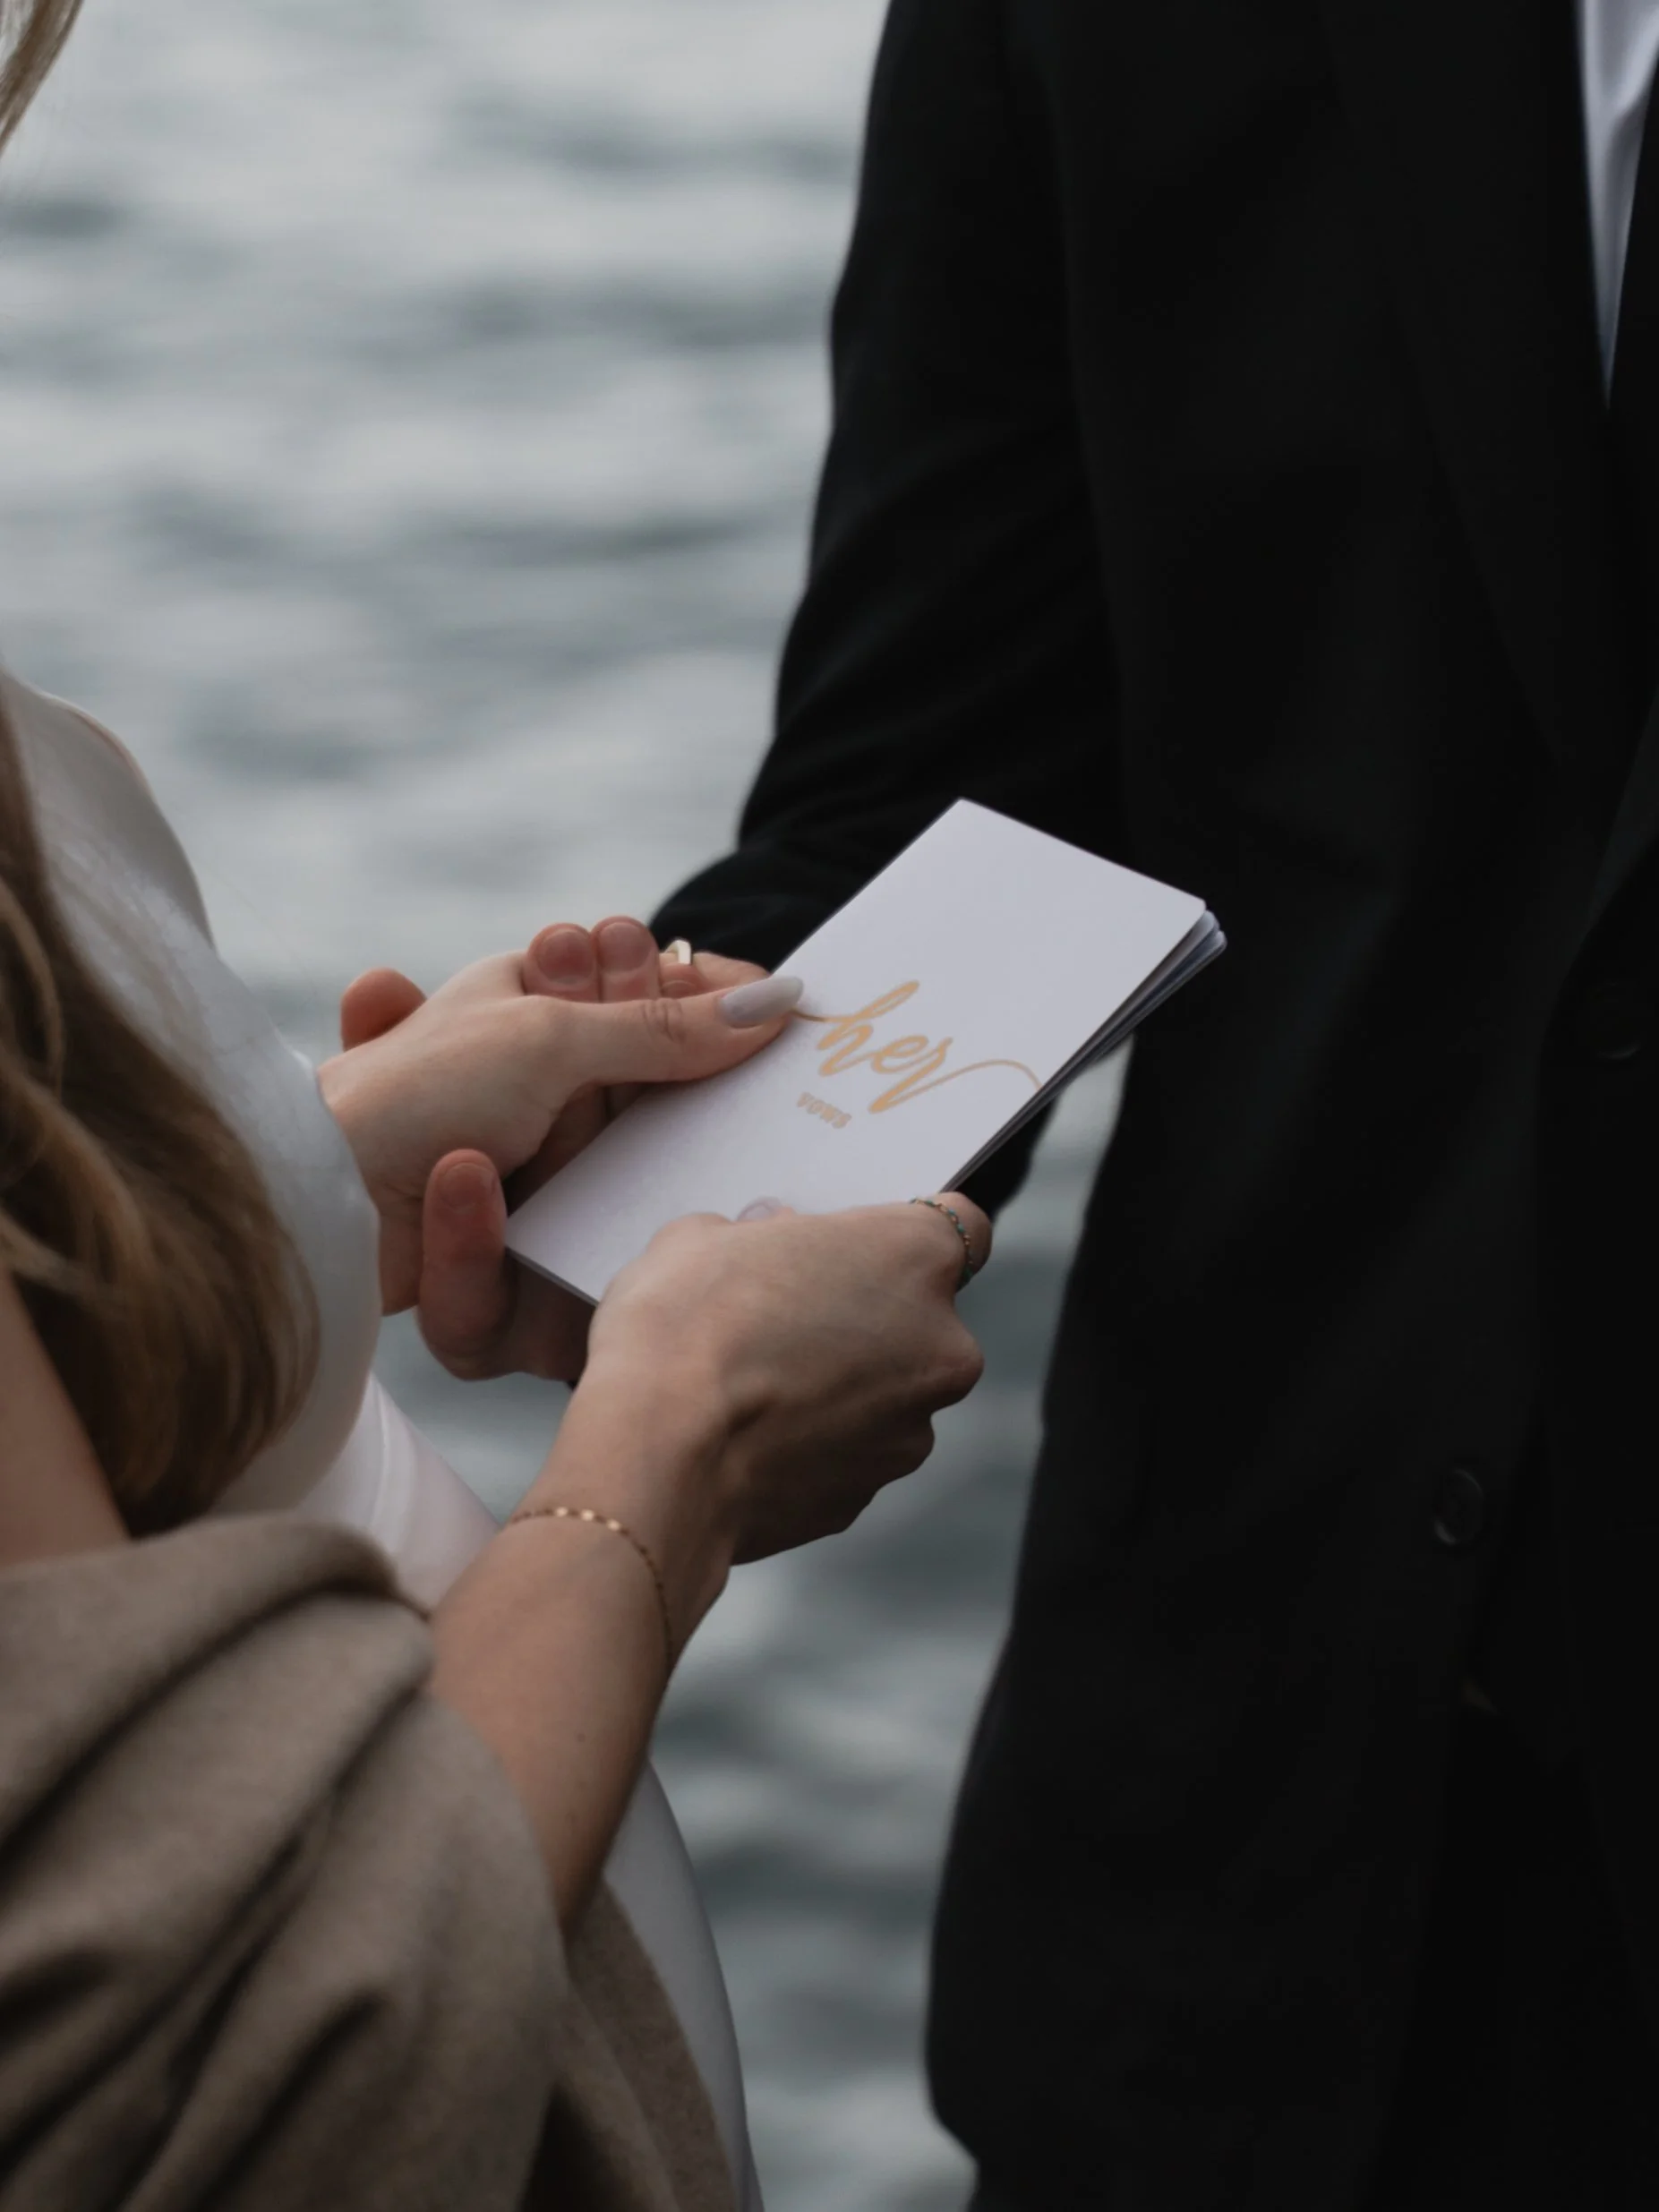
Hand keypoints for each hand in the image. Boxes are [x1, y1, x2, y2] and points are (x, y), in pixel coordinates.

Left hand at [318, 926, 792, 1363]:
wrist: (302, 1201)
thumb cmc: (410, 1093)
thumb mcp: (549, 1037)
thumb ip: (668, 1028)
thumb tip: (779, 1001)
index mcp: (534, 1008)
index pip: (652, 991)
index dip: (708, 996)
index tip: (772, 1013)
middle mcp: (532, 1089)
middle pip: (646, 1085)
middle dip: (645, 1081)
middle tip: (616, 1080)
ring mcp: (520, 1175)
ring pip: (611, 1181)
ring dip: (567, 1165)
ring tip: (502, 1146)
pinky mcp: (505, 1261)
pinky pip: (543, 1267)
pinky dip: (488, 1234)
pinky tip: (458, 1186)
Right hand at [565, 1190, 990, 1609]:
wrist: (656, 1455)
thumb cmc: (684, 1328)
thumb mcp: (702, 1238)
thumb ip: (755, 1234)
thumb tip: (763, 1244)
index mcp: (916, 1257)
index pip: (959, 1225)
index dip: (905, 1235)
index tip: (862, 1246)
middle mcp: (941, 1346)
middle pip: (920, 1319)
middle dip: (862, 1317)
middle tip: (783, 1315)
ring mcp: (910, 1431)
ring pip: (883, 1396)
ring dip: (836, 1388)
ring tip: (750, 1385)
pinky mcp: (864, 1497)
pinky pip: (843, 1456)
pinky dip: (807, 1447)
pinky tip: (743, 1437)